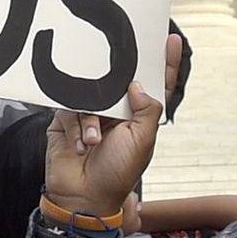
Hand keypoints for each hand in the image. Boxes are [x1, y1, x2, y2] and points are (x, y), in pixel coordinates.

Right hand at [42, 36, 176, 220]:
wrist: (81, 196)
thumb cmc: (116, 174)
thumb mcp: (142, 142)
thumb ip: (148, 110)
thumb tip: (138, 84)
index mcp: (138, 118)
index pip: (154, 86)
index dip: (164, 64)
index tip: (171, 41)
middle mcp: (115, 113)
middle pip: (118, 82)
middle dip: (115, 84)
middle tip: (114, 81)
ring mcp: (90, 115)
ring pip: (90, 95)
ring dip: (92, 121)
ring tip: (94, 143)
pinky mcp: (66, 119)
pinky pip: (69, 107)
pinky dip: (76, 127)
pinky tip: (80, 145)